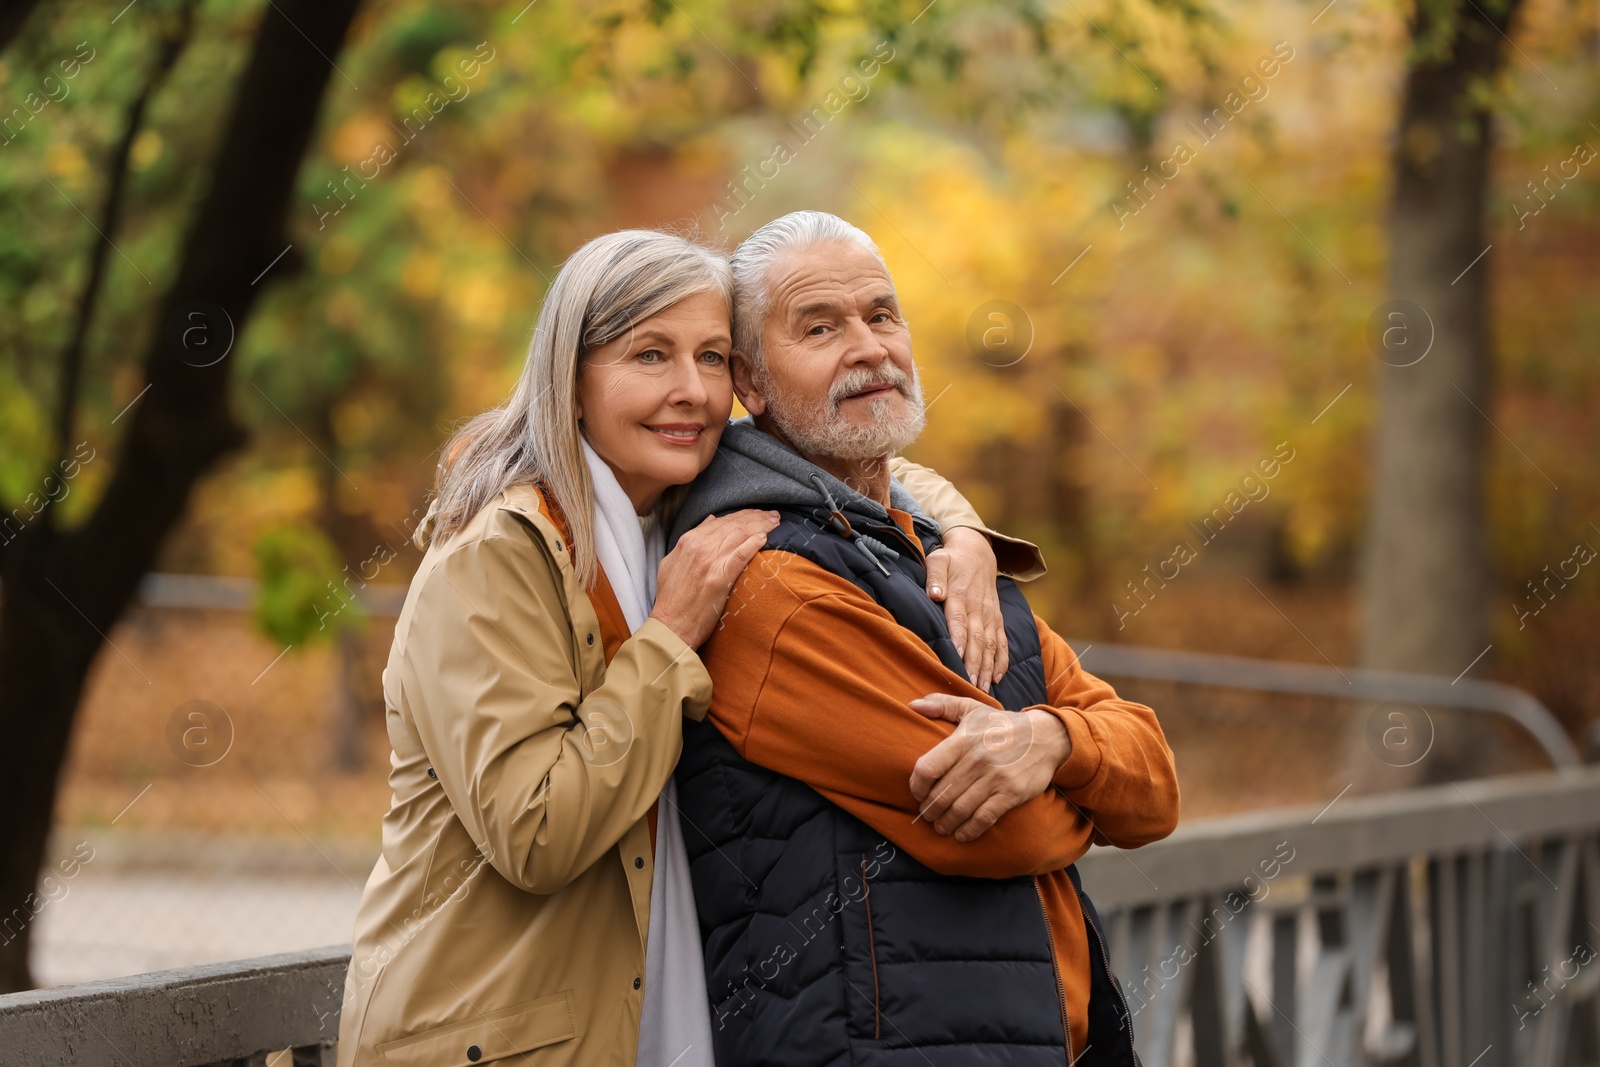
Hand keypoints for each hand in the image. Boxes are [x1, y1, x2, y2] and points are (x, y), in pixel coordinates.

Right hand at [650, 510, 779, 647]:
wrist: (671, 625)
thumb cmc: (671, 599)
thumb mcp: (672, 562)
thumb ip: (690, 541)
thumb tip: (711, 520)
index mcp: (687, 541)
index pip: (720, 521)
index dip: (741, 515)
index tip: (756, 514)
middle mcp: (699, 547)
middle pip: (733, 525)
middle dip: (756, 517)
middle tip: (773, 515)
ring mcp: (710, 561)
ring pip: (740, 535)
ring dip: (761, 526)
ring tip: (775, 523)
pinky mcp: (720, 577)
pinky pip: (741, 554)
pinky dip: (754, 543)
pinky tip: (765, 538)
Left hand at [907, 693, 1069, 841]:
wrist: (1046, 735)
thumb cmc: (1002, 724)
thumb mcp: (973, 708)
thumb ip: (942, 704)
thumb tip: (912, 705)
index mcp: (963, 740)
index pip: (927, 768)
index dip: (916, 786)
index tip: (917, 793)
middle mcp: (976, 760)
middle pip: (941, 795)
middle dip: (929, 811)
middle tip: (927, 816)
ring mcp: (995, 778)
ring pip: (960, 810)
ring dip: (946, 824)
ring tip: (941, 827)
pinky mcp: (1011, 793)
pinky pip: (984, 818)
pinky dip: (969, 830)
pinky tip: (962, 834)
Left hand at [925, 526, 1007, 691]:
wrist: (978, 552)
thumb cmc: (952, 559)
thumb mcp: (939, 560)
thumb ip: (935, 576)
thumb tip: (934, 594)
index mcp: (960, 596)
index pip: (959, 622)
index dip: (960, 641)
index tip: (958, 659)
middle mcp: (978, 609)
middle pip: (977, 640)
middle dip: (975, 664)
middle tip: (971, 687)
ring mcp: (990, 615)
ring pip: (991, 645)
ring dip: (987, 668)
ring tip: (983, 689)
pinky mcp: (997, 619)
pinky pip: (1002, 642)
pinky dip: (1002, 660)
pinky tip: (998, 677)